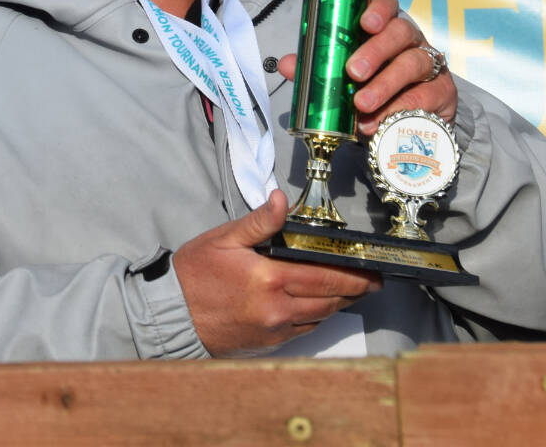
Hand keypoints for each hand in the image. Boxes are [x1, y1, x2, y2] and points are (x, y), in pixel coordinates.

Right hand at [173, 189, 380, 356]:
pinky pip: (305, 330)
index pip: (326, 277)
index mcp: (270, 279)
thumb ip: (259, 221)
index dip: (355, 276)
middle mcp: (278, 309)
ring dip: (338, 304)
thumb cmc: (196, 272)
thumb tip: (281, 200)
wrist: (172, 314)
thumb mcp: (224, 239)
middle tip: (371, 283)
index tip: (373, 272)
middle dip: (355, 291)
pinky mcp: (270, 343)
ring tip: (350, 292)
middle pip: (330, 300)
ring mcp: (276, 330)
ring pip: (321, 317)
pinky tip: (319, 306)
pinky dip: (317, 317)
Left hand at [277, 0, 456, 133]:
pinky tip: (380, 121)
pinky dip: (400, 109)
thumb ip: (317, 69)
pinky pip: (425, 96)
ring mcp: (431, 65)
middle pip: (400, 33)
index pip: (388, 5)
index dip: (378, 9)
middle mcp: (411, 41)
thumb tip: (286, 64)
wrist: (401, 126)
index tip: (365, 23)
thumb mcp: (342, 79)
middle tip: (354, 72)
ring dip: (385, 84)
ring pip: (413, 64)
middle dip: (376, 51)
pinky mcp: (444, 92)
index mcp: (385, 29)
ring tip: (362, 104)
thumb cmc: (369, 90)